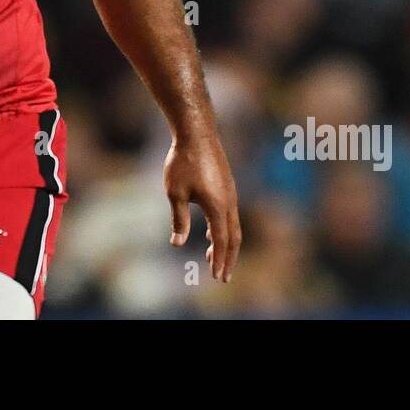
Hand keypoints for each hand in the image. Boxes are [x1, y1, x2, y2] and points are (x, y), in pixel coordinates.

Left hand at [164, 132, 240, 281]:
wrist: (197, 133)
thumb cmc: (182, 161)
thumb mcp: (175, 192)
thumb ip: (179, 219)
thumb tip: (178, 244)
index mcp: (217, 206)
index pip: (222, 241)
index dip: (220, 261)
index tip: (216, 277)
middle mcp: (229, 202)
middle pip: (233, 237)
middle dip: (228, 258)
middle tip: (222, 277)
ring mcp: (231, 193)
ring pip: (233, 225)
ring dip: (226, 244)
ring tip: (213, 258)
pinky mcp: (227, 186)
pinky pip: (230, 214)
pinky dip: (224, 229)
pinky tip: (211, 233)